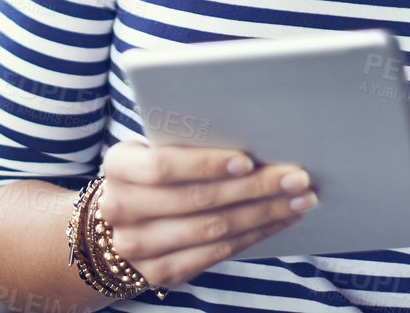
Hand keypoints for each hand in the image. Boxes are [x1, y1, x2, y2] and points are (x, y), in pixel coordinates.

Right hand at [94, 141, 317, 290]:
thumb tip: (251, 137)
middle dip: (254, 188)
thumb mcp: (149, 152)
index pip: (162, 166)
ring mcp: (138, 247)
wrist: (110, 228)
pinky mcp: (161, 272)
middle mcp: (121, 209)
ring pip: (213, 230)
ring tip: (299, 199)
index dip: (206, 164)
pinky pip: (216, 253)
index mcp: (118, 166)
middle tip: (295, 177)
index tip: (248, 160)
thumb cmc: (146, 176)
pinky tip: (279, 220)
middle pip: (197, 200)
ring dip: (264, 214)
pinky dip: (254, 235)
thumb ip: (183, 145)